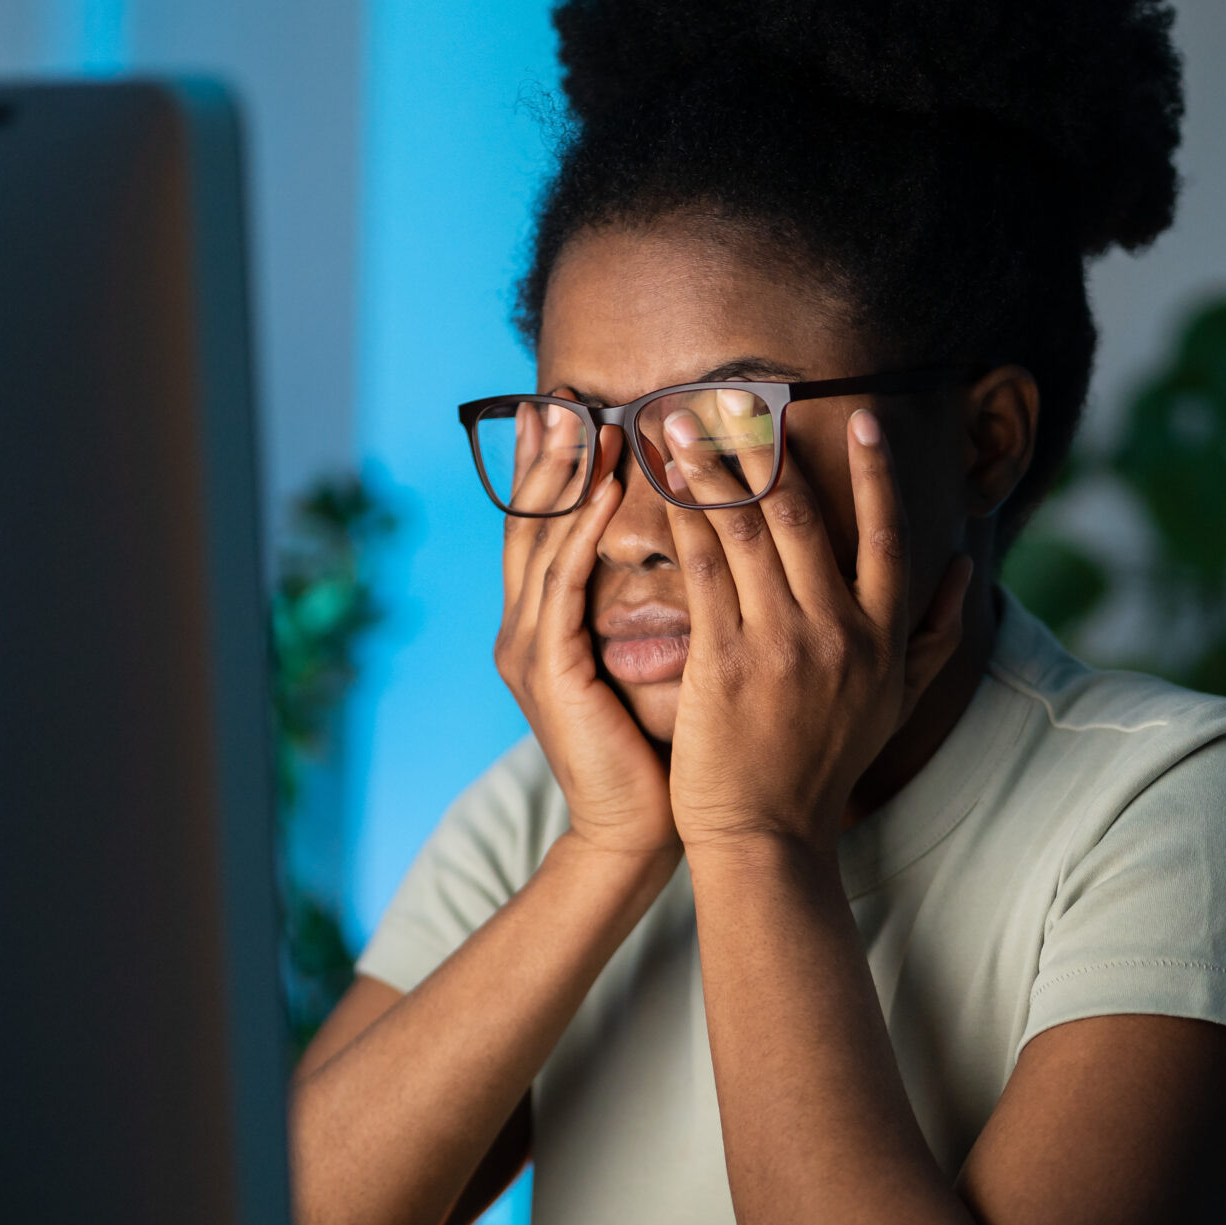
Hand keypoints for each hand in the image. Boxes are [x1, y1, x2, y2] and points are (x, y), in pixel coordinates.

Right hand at [494, 404, 678, 864]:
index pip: (545, 529)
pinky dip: (578, 537)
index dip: (550, 470)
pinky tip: (599, 494)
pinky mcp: (547, 672)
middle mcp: (524, 630)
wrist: (638, 829)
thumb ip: (656, 602)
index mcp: (545, 626)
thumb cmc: (659, 749)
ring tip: (584, 423)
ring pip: (540, 544)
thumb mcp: (656, 658)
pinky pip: (562, 589)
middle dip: (543, 457)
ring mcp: (528, 649)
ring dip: (561, 481)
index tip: (566, 410)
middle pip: (528, 522)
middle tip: (558, 395)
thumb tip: (700, 543)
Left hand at [660, 402, 972, 855]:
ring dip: (711, 466)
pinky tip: (659, 483)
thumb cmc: (827, 766)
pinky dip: (681, 517)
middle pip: (803, 515)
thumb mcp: (898, 703)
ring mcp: (780, 642)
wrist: (768, 834)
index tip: (861, 418)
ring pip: (746, 530)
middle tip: (738, 396)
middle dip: (767, 447)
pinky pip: (701, 568)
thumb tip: (965, 570)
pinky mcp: (724, 658)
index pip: (887, 535)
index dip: (876, 472)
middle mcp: (838, 631)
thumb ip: (935, 634)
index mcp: (883, 637)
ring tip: (679, 421)